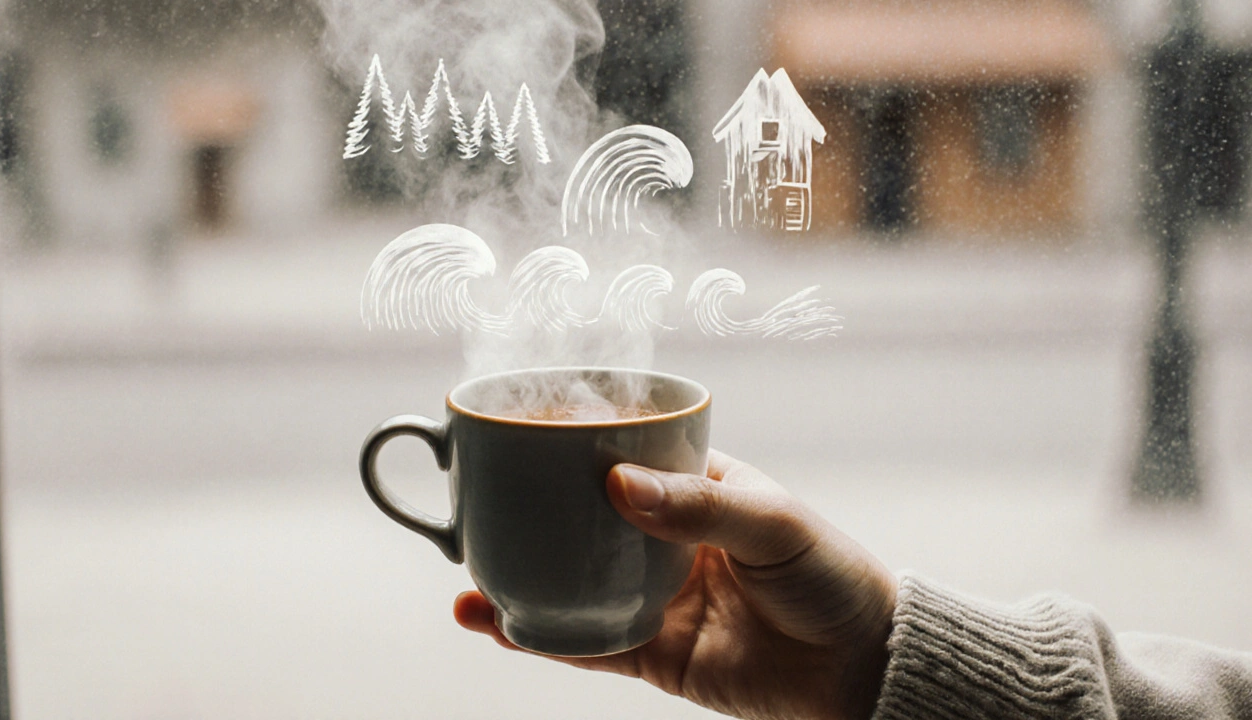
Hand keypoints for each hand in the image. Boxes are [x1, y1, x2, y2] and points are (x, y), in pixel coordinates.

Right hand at [454, 450, 897, 719]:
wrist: (865, 669)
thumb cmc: (832, 577)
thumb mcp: (773, 524)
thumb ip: (698, 505)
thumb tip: (616, 484)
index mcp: (698, 487)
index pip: (624, 453)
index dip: (573, 443)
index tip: (517, 431)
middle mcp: (667, 537)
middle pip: (583, 519)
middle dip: (529, 513)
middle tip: (474, 503)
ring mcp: (657, 596)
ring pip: (573, 582)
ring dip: (520, 578)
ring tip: (465, 574)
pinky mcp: (657, 653)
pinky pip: (589, 645)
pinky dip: (545, 637)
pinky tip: (501, 625)